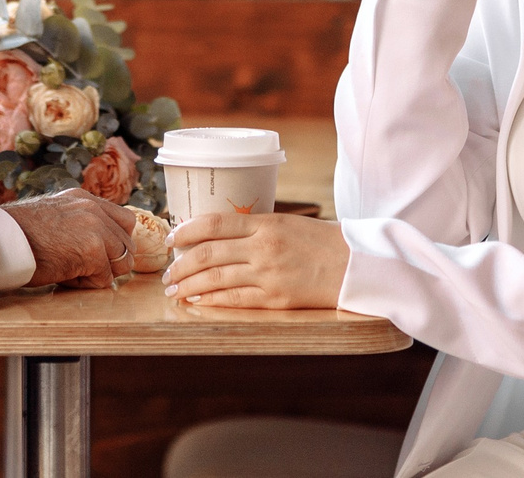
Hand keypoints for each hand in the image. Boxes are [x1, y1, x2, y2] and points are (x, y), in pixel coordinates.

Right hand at [4, 188, 138, 288]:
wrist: (1, 240)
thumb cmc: (19, 236)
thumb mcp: (55, 216)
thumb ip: (79, 222)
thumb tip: (99, 245)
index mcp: (84, 199)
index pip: (124, 221)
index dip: (115, 243)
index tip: (99, 256)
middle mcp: (94, 208)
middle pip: (127, 244)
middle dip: (110, 262)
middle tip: (81, 267)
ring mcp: (96, 227)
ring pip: (122, 262)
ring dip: (100, 273)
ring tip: (72, 271)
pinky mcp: (93, 250)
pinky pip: (104, 279)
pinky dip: (85, 285)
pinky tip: (64, 276)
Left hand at [163, 211, 349, 309]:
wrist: (356, 264)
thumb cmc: (322, 242)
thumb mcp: (288, 224)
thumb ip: (256, 229)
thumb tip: (218, 237)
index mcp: (266, 223)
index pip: (215, 223)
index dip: (186, 230)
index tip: (171, 237)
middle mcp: (263, 247)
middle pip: (208, 253)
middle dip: (180, 263)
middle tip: (166, 271)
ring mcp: (269, 274)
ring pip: (216, 278)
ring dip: (189, 284)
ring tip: (174, 290)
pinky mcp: (276, 299)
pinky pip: (235, 299)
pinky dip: (211, 300)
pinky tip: (198, 300)